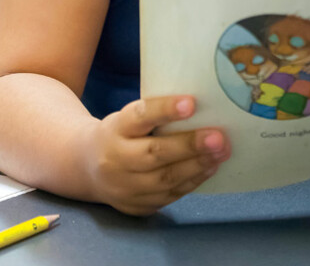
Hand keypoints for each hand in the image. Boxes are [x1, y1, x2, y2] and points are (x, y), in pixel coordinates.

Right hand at [83, 95, 229, 214]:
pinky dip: (192, 182)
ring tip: (222, 152)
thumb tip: (204, 105)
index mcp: (115, 129)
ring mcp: (123, 187)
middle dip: (190, 145)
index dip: (165, 110)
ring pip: (164, 179)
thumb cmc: (121, 133)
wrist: (87, 166)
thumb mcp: (128, 117)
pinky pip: (168, 195)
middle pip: (154, 154)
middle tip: (219, 137)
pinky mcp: (135, 206)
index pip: (140, 117)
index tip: (192, 103)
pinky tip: (210, 168)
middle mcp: (115, 159)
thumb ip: (156, 113)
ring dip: (198, 166)